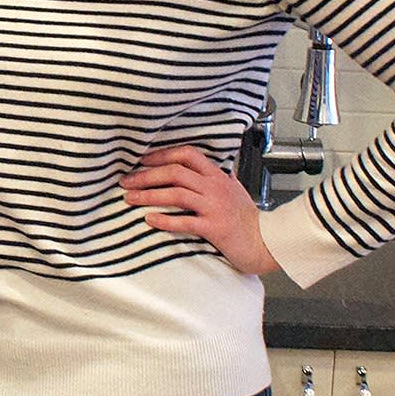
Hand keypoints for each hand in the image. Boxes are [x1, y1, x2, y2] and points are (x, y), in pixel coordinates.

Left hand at [121, 145, 279, 276]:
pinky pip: (185, 222)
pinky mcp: (214, 228)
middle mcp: (215, 187)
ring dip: (149, 195)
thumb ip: (219, 178)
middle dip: (147, 175)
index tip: (142, 161)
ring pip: (177, 194)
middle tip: (127, 181)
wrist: (267, 241)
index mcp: (217, 176)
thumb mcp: (235, 190)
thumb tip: (211, 167)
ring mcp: (215, 207)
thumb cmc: (248, 219)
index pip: (187, 154)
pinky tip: (150, 220)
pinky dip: (165, 220)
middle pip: (175, 172)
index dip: (162, 155)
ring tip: (131, 198)